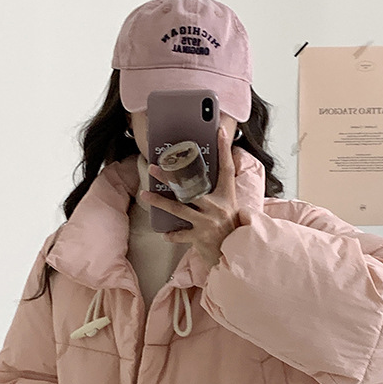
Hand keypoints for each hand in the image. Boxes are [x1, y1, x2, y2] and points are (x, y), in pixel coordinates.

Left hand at [143, 125, 242, 269]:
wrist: (237, 253)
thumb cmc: (232, 229)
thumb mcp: (232, 207)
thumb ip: (221, 193)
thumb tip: (205, 180)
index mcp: (226, 196)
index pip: (226, 168)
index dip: (224, 148)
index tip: (218, 130)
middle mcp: (216, 207)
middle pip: (190, 187)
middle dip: (170, 177)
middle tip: (154, 168)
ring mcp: (207, 223)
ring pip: (178, 209)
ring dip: (159, 202)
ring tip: (145, 195)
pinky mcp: (200, 238)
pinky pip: (179, 235)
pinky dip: (171, 234)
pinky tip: (164, 233)